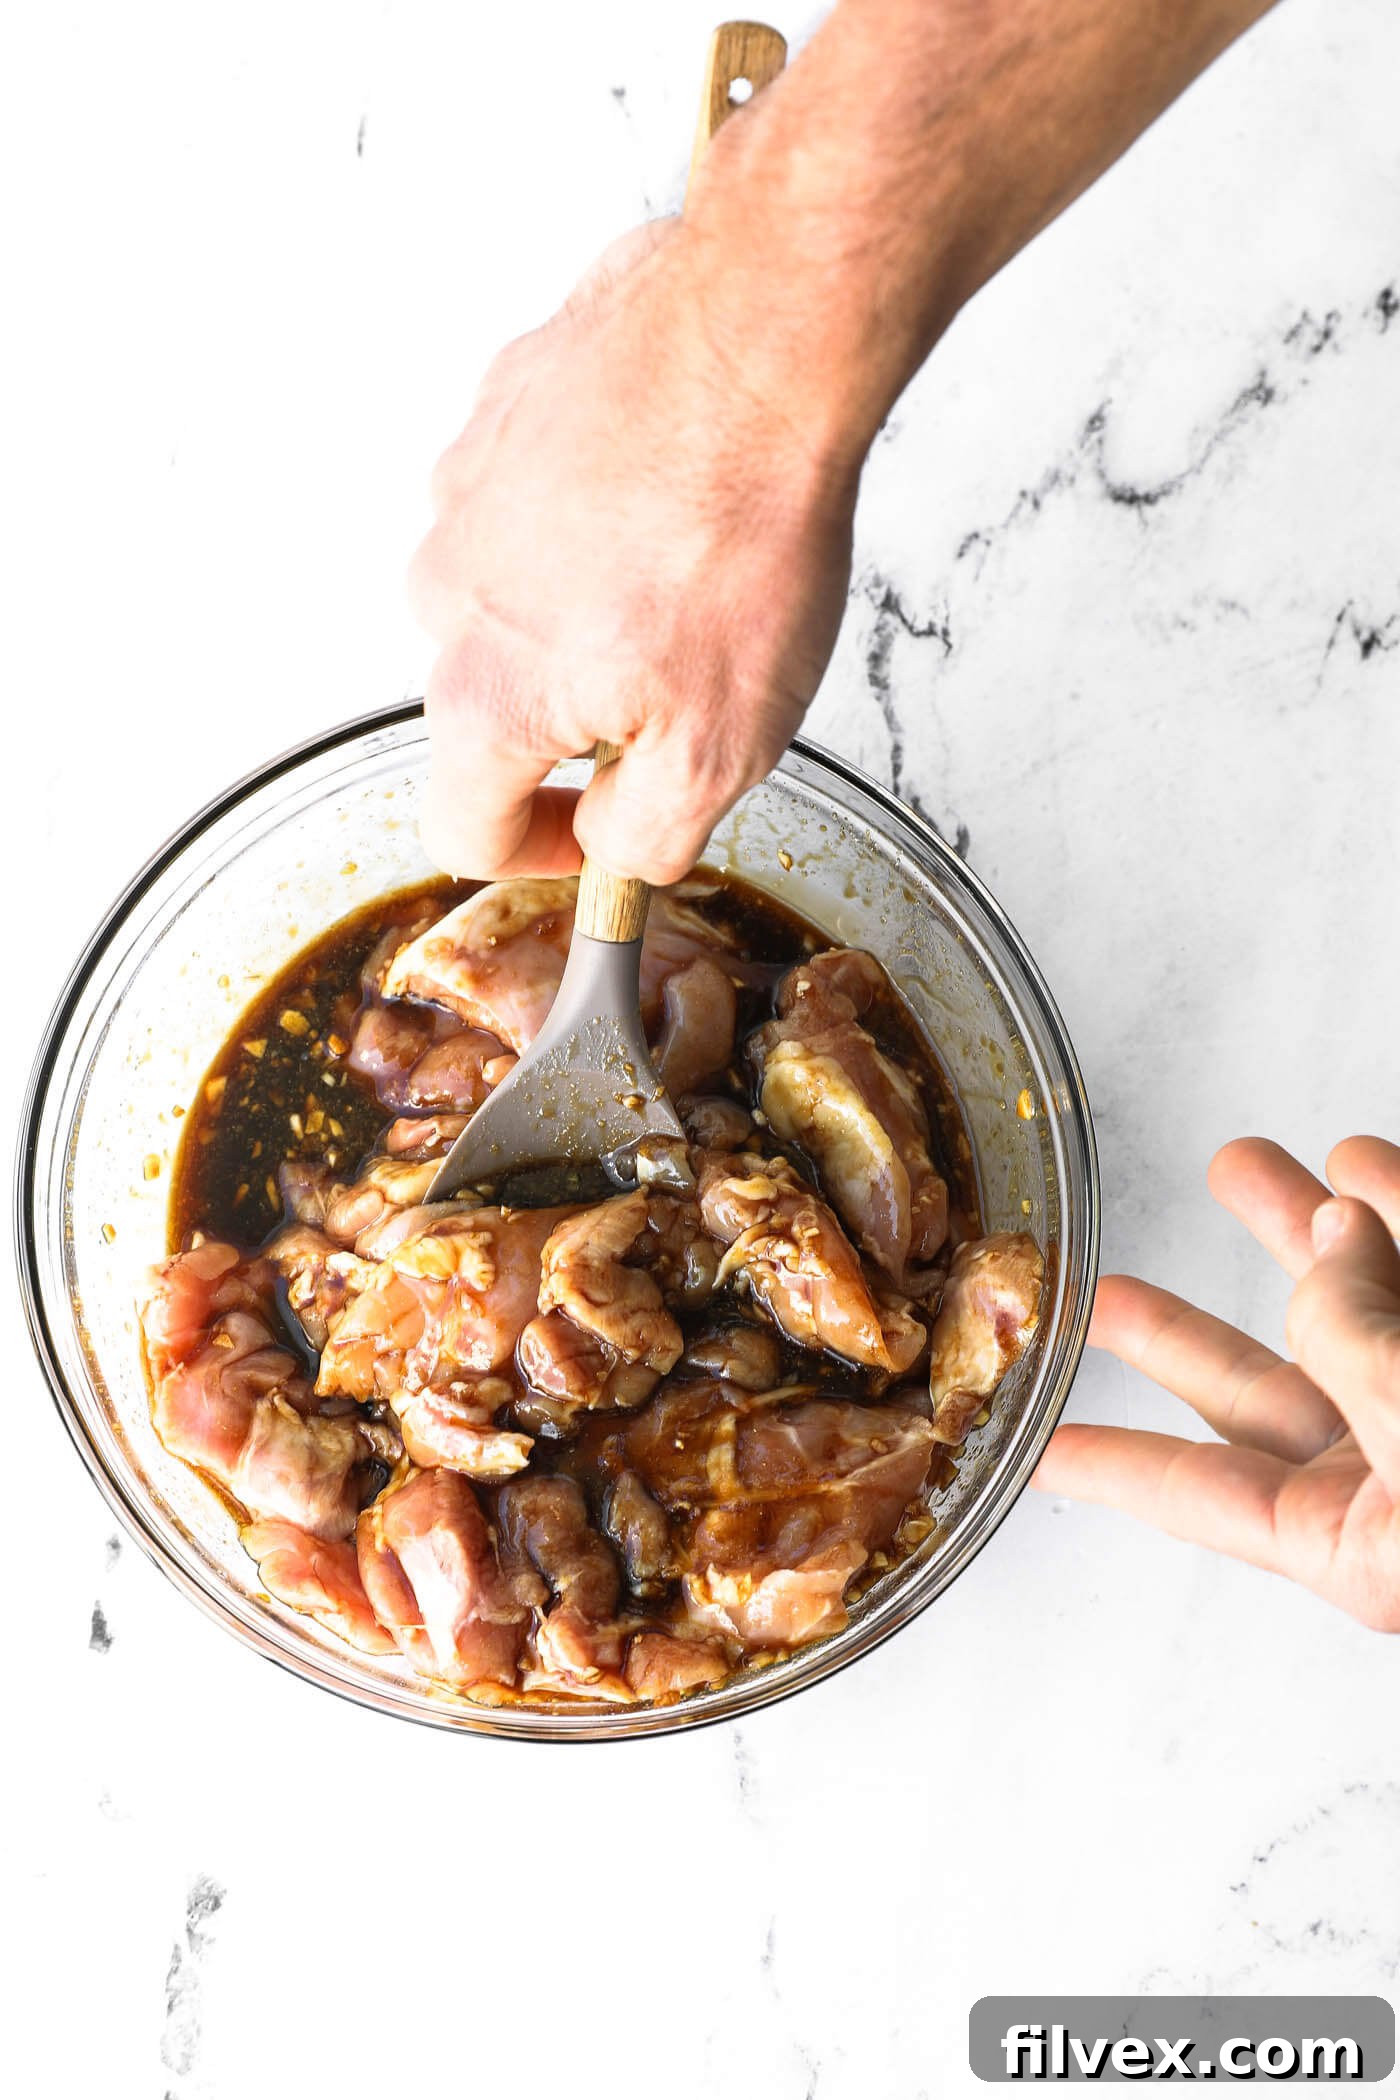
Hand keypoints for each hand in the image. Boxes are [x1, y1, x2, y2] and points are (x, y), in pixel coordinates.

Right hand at [407, 211, 860, 884]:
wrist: (757, 339)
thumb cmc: (739, 530)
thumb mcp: (718, 751)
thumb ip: (642, 838)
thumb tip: (610, 857)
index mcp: (487, 695)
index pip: (463, 829)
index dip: (536, 856)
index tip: (593, 837)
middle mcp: (447, 594)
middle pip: (492, 709)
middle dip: (579, 719)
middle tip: (681, 684)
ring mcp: (464, 493)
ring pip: (512, 601)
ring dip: (580, 613)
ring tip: (682, 576)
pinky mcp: (502, 413)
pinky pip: (531, 502)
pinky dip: (586, 520)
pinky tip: (665, 501)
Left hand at [1036, 1136, 1399, 1629]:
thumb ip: (1355, 1350)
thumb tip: (1328, 1240)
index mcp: (1359, 1541)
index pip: (1190, 1492)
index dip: (1101, 1461)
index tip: (1018, 1451)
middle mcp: (1394, 1482)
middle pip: (1256, 1393)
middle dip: (1175, 1331)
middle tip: (1099, 1290)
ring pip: (1352, 1315)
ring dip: (1302, 1233)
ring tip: (1243, 1164)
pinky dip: (1399, 1209)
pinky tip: (1364, 1165)